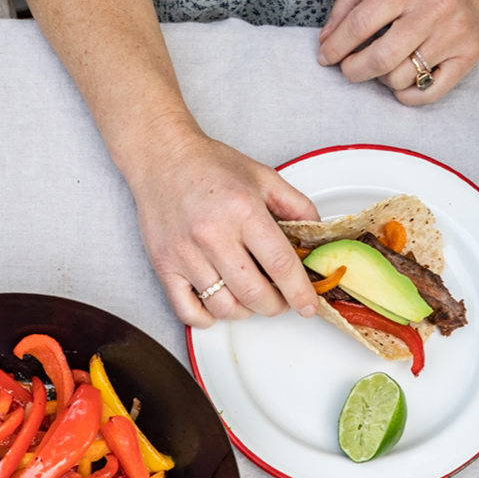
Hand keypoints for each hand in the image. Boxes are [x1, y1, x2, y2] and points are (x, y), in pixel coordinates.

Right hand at [127, 129, 319, 327]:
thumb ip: (296, 206)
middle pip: (253, 293)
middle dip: (275, 306)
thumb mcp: (263, 176)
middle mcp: (212, 235)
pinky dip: (207, 319)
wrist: (162, 158)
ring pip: (223, 306)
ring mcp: (185, 254)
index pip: (280, 264)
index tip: (308, 305)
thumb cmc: (209, 167)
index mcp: (243, 210)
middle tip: (279, 300)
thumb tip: (316, 239)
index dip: (299, 292)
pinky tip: (218, 306)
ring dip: (244, 312)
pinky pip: (187, 311)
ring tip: (249, 300)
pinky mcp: (164, 266)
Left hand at [317, 0, 478, 104]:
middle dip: (353, 70)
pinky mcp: (471, 53)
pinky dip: (407, 94)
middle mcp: (437, 7)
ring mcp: (456, 33)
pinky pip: (427, 94)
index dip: (335, 48)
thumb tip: (324, 41)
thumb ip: (350, 4)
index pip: (360, 25)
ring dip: (381, 79)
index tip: (325, 57)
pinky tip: (403, 78)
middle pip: (379, 59)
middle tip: (349, 66)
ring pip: (400, 79)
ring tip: (385, 62)